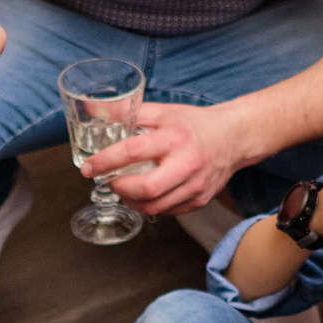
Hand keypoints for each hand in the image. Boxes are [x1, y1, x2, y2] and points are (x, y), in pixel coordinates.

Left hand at [94, 102, 248, 216]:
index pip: (133, 151)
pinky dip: (150, 206)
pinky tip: (143, 196)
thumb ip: (130, 113)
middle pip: (147, 189)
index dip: (105, 161)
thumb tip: (96, 110)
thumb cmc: (194, 124)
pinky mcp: (199, 200)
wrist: (234, 137)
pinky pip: (168, 212)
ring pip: (155, 207)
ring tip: (123, 189)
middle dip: (120, 188)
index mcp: (174, 137)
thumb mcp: (163, 112)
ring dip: (131, 201)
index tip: (88, 167)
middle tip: (109, 181)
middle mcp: (187, 163)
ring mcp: (195, 185)